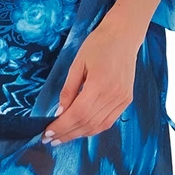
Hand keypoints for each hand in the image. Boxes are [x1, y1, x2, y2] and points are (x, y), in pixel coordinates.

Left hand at [40, 13, 144, 146]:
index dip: (62, 126)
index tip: (47, 133)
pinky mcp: (126, 100)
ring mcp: (122, 99)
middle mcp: (113, 95)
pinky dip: (93, 129)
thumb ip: (68, 89)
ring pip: (98, 126)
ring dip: (79, 134)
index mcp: (99, 83)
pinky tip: (80, 130)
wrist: (123, 36)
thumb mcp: (77, 63)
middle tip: (50, 139)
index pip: (77, 113)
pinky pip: (109, 121)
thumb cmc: (98, 44)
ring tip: (62, 138)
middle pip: (87, 123)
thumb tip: (59, 112)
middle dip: (67, 134)